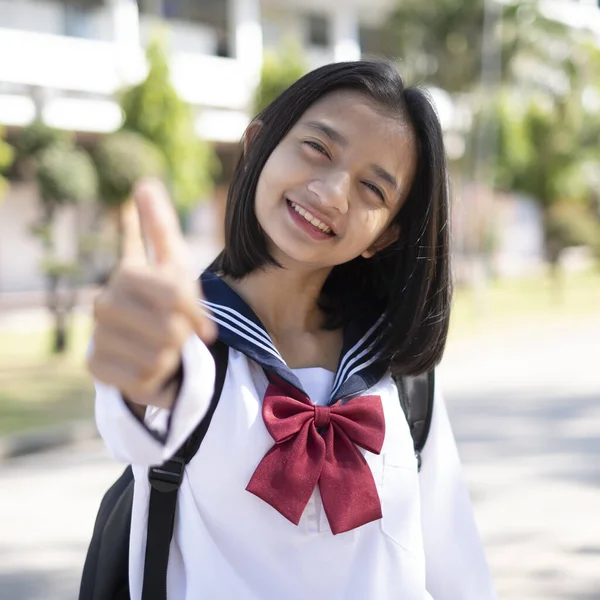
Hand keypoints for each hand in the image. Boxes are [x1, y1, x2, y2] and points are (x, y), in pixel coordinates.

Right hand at [87, 179, 215, 408]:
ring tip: (163, 349)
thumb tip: (144, 182)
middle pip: (169, 328)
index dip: (196, 313)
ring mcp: (96, 335)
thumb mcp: (174, 264)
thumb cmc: (168, 303)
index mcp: (127, 272)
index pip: (175, 295)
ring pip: (159, 355)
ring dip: (172, 357)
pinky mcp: (95, 367)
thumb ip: (160, 227)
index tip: (205, 327)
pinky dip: (158, 379)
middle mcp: (104, 301)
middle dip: (184, 336)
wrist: (150, 345)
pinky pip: (145, 379)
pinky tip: (149, 369)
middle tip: (179, 335)